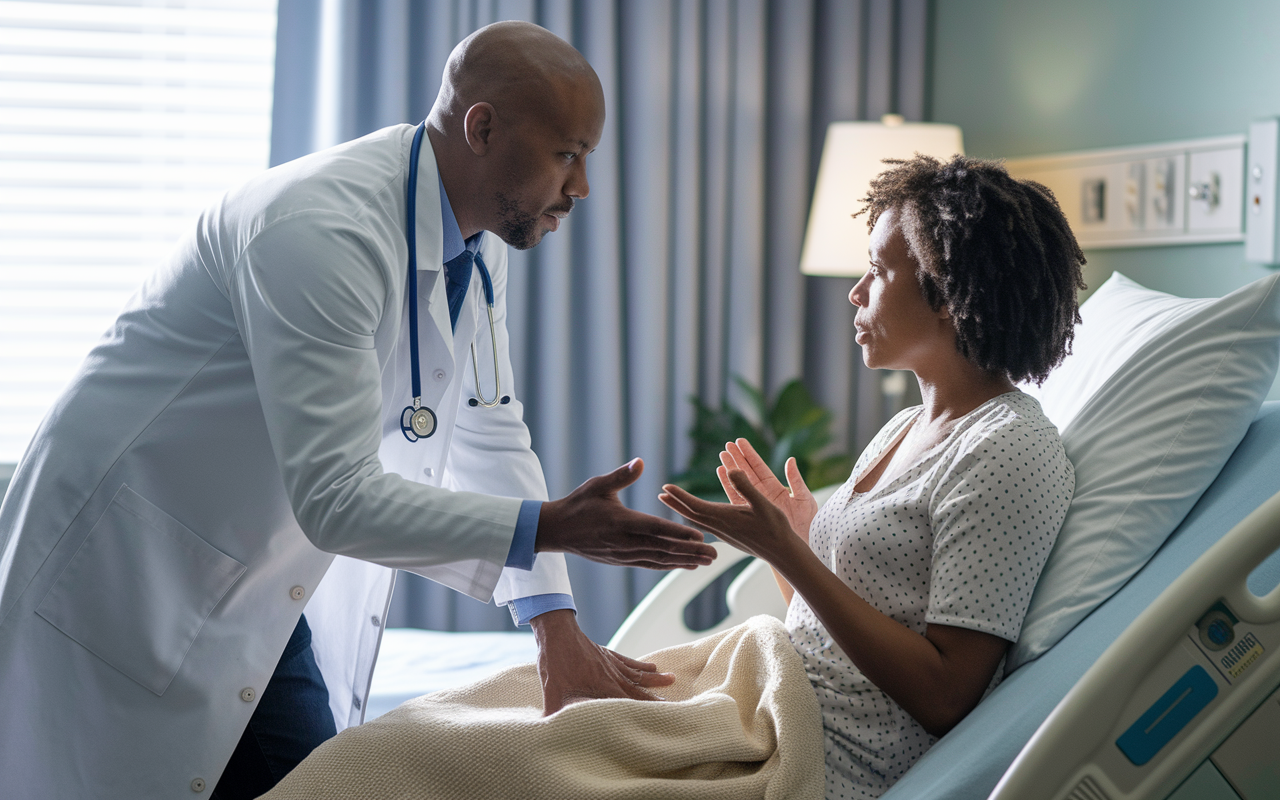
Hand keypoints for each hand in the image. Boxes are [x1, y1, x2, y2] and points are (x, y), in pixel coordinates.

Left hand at [529, 609, 675, 714]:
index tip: (661, 717)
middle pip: (639, 690)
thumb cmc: (555, 664)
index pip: (629, 703)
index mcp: (604, 688)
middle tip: (675, 705)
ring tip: (672, 680)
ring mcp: (612, 664)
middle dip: (656, 699)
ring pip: (639, 673)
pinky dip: (642, 664)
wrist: (557, 634)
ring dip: (655, 678)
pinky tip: (653, 665)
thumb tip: (548, 728)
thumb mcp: (552, 692)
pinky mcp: (608, 654)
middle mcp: (613, 676)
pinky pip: (629, 661)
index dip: (644, 712)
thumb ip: (554, 711)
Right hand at [537, 458, 716, 568]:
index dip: (678, 533)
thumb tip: (641, 461)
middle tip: (715, 554)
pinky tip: (685, 565)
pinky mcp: (621, 561)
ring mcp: (623, 555)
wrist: (557, 531)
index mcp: (621, 522)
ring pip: (659, 560)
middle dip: (690, 552)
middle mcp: (625, 542)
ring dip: (684, 561)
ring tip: (706, 561)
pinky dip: (669, 565)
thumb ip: (621, 475)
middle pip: (663, 549)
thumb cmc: (578, 504)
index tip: (700, 535)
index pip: (655, 528)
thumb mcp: (597, 485)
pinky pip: (649, 564)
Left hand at [659, 470, 804, 565]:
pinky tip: (698, 518)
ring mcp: (725, 534)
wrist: (783, 552)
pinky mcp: (730, 537)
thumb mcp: (763, 503)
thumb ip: (746, 486)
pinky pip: (707, 526)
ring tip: (673, 504)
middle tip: (660, 494)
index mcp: (725, 517)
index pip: (695, 505)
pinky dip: (696, 518)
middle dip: (675, 503)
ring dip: (684, 511)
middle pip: (691, 514)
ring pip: (698, 521)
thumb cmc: (775, 527)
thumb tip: (731, 469)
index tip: (665, 487)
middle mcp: (721, 527)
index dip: (679, 496)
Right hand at [717, 439, 816, 542]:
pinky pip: (735, 497)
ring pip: (739, 482)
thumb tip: (791, 460)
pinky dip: (728, 485)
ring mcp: (754, 503)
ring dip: (730, 469)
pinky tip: (722, 473)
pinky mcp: (747, 514)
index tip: (740, 441)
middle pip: (747, 472)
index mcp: (775, 487)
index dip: (750, 454)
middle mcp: (762, 493)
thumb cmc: (806, 524)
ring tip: (722, 455)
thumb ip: (796, 480)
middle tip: (727, 445)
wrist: (799, 546)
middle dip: (737, 458)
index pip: (759, 467)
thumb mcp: (804, 499)